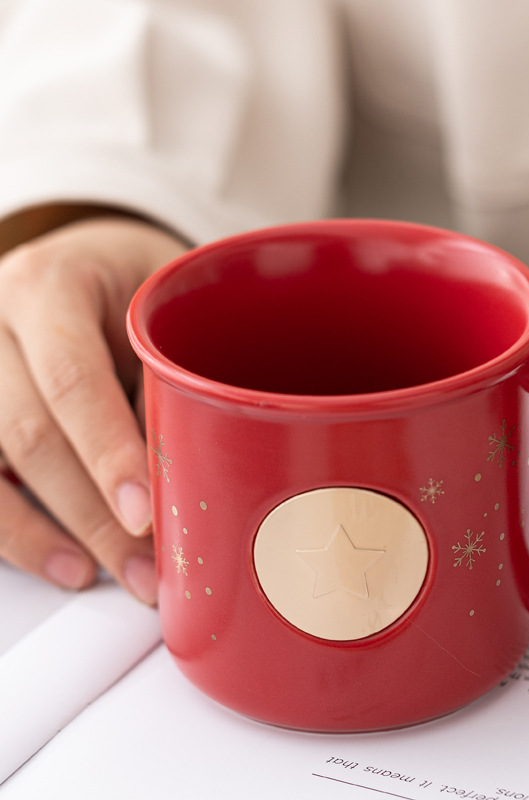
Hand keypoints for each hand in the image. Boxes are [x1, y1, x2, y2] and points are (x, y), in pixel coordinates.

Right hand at [0, 215, 186, 600]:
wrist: (81, 261)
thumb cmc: (130, 281)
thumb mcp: (160, 299)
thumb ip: (165, 369)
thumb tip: (184, 466)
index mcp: (49, 285)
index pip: (73, 381)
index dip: (109, 453)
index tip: (146, 512)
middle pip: (31, 434)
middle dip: (93, 513)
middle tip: (147, 567)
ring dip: (52, 535)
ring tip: (110, 575)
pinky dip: (16, 532)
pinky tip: (64, 563)